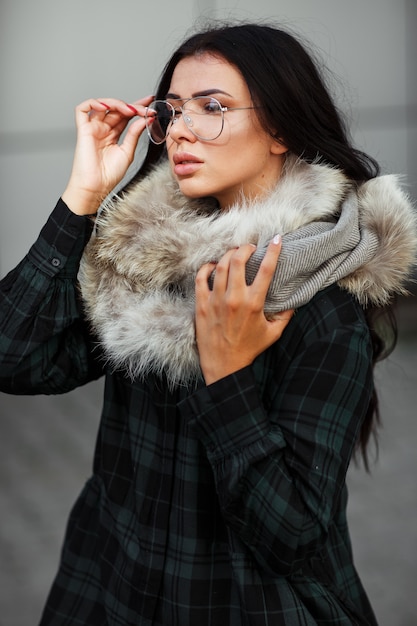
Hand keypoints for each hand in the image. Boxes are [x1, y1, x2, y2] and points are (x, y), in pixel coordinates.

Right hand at [62, 95, 153, 214]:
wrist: (96, 187)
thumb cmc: (109, 175)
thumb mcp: (128, 152)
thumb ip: (134, 134)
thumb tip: (145, 119)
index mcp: (113, 135)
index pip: (125, 115)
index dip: (137, 107)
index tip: (151, 103)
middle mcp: (102, 129)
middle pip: (116, 109)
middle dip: (132, 105)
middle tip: (145, 109)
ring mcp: (92, 128)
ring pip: (102, 105)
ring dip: (117, 103)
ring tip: (130, 110)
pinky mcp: (83, 129)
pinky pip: (83, 109)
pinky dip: (94, 103)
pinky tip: (107, 107)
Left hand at [195, 236, 293, 384]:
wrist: (224, 365)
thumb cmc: (249, 349)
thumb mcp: (273, 333)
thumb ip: (285, 315)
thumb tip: (294, 301)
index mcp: (254, 303)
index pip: (266, 269)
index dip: (273, 251)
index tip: (277, 239)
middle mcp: (235, 298)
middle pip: (239, 260)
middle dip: (245, 248)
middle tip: (249, 248)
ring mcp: (216, 300)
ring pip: (221, 265)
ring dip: (229, 255)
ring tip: (234, 254)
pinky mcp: (202, 304)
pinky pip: (201, 278)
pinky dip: (207, 267)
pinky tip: (213, 266)